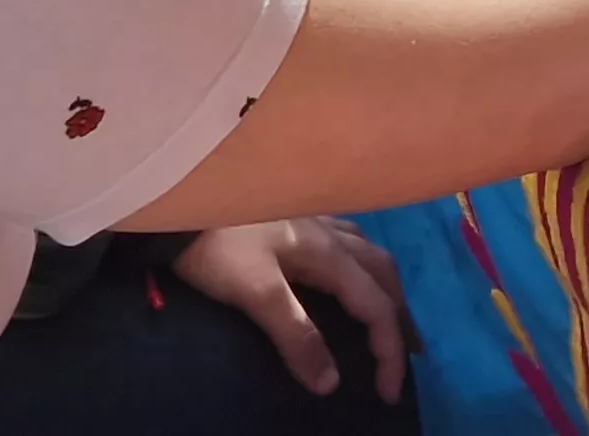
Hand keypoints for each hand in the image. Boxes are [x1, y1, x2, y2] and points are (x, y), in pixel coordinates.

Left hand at [169, 217, 406, 401]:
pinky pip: (346, 239)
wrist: (180, 195)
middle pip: (382, 275)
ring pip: (367, 254)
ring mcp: (312, 220)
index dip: (388, 351)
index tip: (387, 392)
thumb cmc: (216, 244)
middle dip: (399, 317)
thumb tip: (331, 382)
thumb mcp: (255, 291)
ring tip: (388, 313)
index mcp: (328, 253)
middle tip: (408, 354)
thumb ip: (295, 334)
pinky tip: (348, 268)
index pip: (376, 306)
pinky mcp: (292, 216)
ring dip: (384, 288)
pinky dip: (360, 264)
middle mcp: (330, 233)